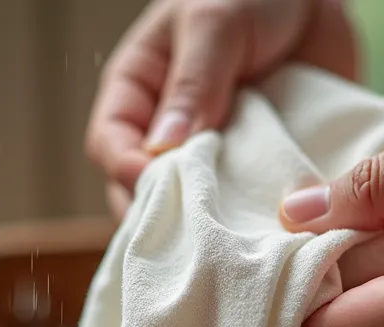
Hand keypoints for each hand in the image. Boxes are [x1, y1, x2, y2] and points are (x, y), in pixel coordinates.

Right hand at [88, 0, 358, 219]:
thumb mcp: (214, 23)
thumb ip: (193, 81)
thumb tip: (162, 147)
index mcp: (140, 92)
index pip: (112, 147)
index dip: (127, 173)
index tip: (156, 189)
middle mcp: (172, 131)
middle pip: (148, 194)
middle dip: (167, 218)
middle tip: (193, 240)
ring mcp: (217, 154)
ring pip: (199, 209)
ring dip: (215, 229)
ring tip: (233, 246)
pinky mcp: (260, 167)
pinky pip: (250, 204)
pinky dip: (257, 222)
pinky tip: (270, 236)